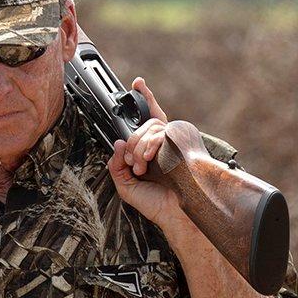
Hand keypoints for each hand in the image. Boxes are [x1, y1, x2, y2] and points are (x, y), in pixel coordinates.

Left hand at [106, 77, 194, 226]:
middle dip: (130, 146)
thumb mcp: (126, 185)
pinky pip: (158, 133)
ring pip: (148, 129)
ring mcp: (175, 141)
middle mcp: (167, 143)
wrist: (175, 214)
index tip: (138, 83)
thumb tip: (117, 143)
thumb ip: (117, 166)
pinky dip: (147, 147)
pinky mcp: (181, 141)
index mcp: (156, 151)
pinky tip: (147, 161)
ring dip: (137, 150)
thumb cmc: (156, 203)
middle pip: (142, 126)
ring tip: (140, 168)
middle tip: (133, 166)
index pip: (150, 120)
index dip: (146, 99)